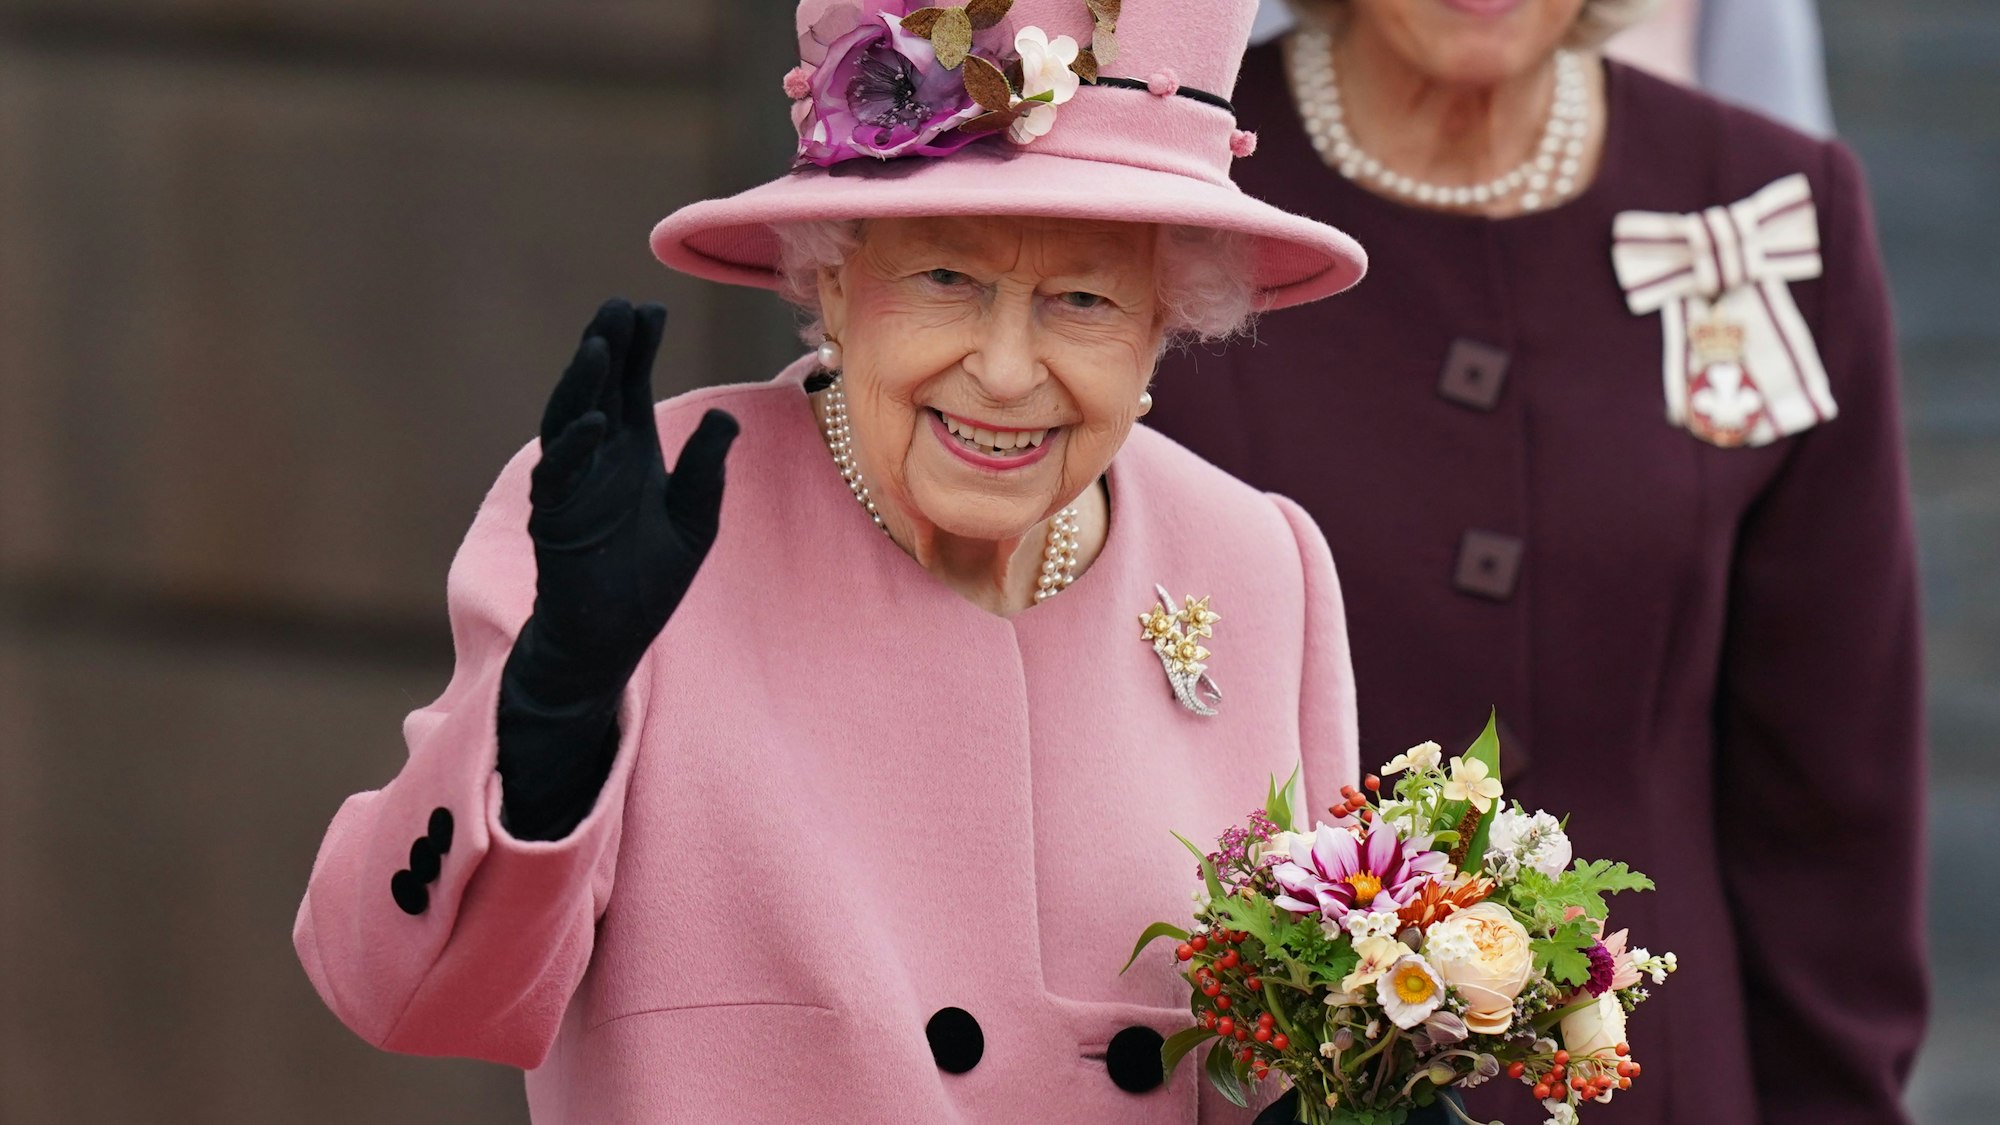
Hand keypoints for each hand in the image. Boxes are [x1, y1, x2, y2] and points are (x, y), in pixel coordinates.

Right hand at [512, 299, 738, 706]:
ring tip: (600, 346)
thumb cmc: (650, 579)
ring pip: (568, 421)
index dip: (638, 348)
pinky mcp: (555, 521)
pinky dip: (573, 448)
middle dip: (606, 348)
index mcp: (631, 452)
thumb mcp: (694, 519)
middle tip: (618, 306)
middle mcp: (596, 459)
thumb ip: (706, 470)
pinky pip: (558, 477)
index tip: (651, 308)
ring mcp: (571, 486)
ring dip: (582, 384)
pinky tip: (595, 421)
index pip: (630, 386)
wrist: (612, 638)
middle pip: (596, 390)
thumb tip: (725, 417)